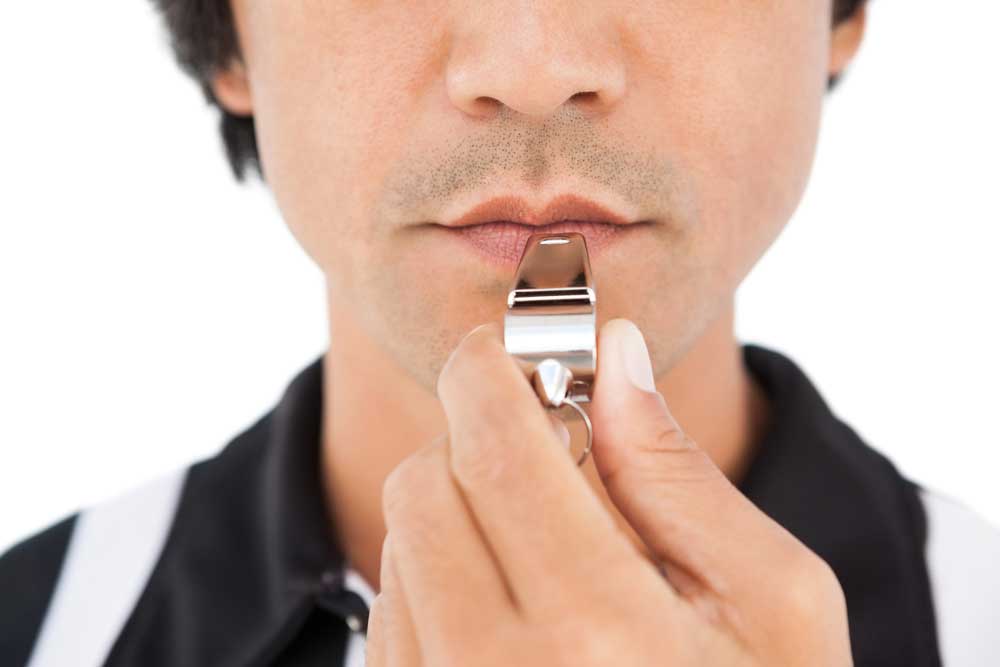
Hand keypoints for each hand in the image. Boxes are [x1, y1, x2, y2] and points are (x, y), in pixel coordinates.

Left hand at [365, 319, 851, 665]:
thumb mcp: (772, 603)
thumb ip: (678, 471)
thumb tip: (614, 354)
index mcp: (600, 634)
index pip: (497, 452)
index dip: (488, 376)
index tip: (500, 351)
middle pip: (425, 486)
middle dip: (475, 443)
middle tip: (546, 455)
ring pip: (401, 544)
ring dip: (460, 511)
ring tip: (548, 552)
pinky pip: (392, 611)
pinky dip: (440, 576)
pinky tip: (515, 606)